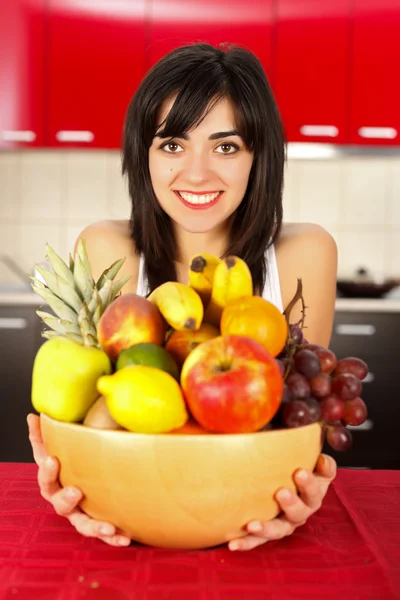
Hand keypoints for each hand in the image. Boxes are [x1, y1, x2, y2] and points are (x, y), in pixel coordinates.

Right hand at [27, 413, 130, 546]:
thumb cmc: (75, 459)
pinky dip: (114, 537)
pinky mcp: (99, 523)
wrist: (96, 477)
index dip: (46, 470)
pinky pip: (105, 534)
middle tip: (76, 491)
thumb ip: (46, 433)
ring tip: (108, 526)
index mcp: (55, 481)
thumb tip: (32, 416)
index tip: (52, 459)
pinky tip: (125, 537)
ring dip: (95, 526)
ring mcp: (82, 514)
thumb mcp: (63, 443)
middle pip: (60, 504)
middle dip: (67, 498)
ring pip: (83, 524)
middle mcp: (65, 500)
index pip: (45, 477)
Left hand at [228, 453, 336, 550]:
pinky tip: (233, 544)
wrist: (280, 485)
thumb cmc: (289, 463)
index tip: (304, 468)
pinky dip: (247, 542)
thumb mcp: (298, 450)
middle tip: (281, 492)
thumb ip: (304, 443)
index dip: (317, 475)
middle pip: (304, 508)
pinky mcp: (269, 532)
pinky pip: (258, 540)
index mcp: (315, 485)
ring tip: (253, 524)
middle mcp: (304, 507)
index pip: (322, 478)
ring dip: (268, 527)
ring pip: (281, 528)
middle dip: (292, 502)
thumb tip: (313, 440)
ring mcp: (287, 522)